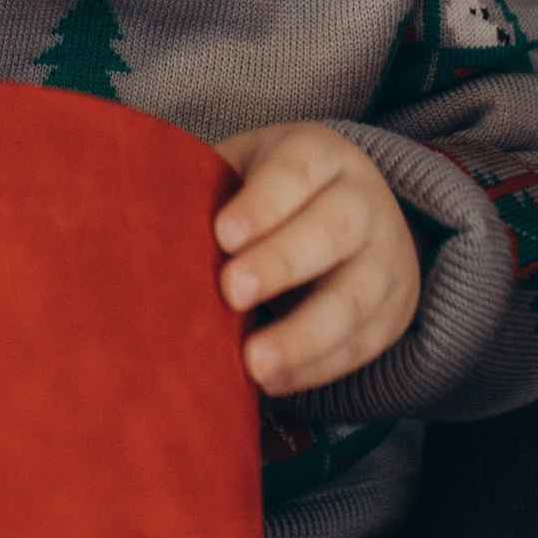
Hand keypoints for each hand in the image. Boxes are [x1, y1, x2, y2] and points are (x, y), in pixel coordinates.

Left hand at [215, 124, 421, 395]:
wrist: (364, 214)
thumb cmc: (278, 192)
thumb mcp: (250, 167)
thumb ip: (211, 187)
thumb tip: (145, 222)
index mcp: (321, 155)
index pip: (297, 171)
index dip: (262, 204)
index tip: (221, 236)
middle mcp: (364, 202)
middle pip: (333, 230)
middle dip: (281, 263)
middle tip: (230, 292)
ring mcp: (387, 260)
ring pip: (355, 298)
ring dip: (303, 335)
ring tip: (254, 363)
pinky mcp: (393, 314)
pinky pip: (360, 346)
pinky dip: (316, 369)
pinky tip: (274, 381)